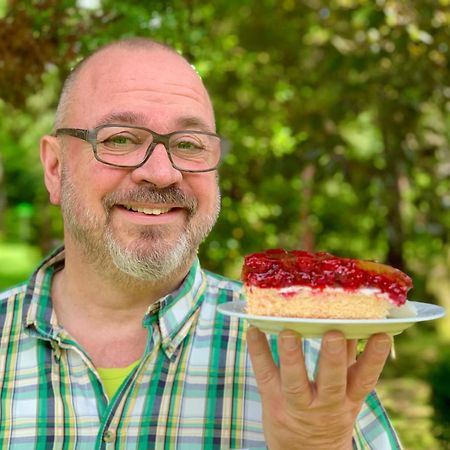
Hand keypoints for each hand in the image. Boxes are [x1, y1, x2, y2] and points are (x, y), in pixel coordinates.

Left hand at [246, 327, 391, 449]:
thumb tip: (355, 324)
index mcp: (347, 401)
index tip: (382, 334)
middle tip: (334, 333)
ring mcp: (296, 404)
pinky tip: (254, 329)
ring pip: (295, 383)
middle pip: (331, 383)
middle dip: (333, 359)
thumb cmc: (328, 413)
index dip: (374, 358)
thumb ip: (348, 361)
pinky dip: (258, 351)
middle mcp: (324, 405)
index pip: (364, 380)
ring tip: (288, 332)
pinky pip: (264, 375)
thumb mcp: (345, 396)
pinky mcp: (272, 400)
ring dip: (292, 356)